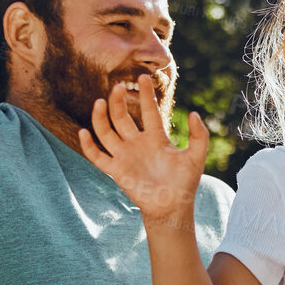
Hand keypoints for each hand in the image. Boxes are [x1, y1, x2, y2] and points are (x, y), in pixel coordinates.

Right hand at [77, 74, 208, 226]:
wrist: (172, 207)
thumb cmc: (185, 183)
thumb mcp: (196, 157)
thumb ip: (200, 136)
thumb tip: (195, 113)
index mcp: (155, 138)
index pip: (148, 111)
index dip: (146, 94)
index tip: (143, 77)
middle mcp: (137, 143)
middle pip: (122, 116)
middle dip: (119, 101)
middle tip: (118, 86)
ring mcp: (124, 155)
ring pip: (106, 131)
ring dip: (101, 117)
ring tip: (99, 101)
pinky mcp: (115, 170)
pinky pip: (97, 156)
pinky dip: (88, 145)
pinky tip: (84, 132)